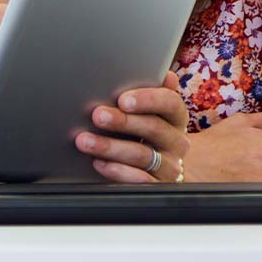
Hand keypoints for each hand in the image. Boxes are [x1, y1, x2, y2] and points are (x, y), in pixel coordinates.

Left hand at [75, 72, 189, 181]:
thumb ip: (152, 92)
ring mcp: (170, 166)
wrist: (160, 172)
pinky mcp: (158, 187)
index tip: (123, 99)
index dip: (148, 99)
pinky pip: (141, 181)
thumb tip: (166, 74)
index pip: (170, 103)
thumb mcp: (150, 111)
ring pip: (142, 155)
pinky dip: (118, 172)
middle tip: (97, 115)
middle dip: (122, 121)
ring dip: (110, 147)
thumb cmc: (146, 131)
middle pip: (153, 128)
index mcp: (176, 117)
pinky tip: (99, 164)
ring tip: (85, 141)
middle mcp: (177, 141)